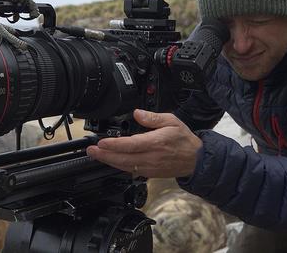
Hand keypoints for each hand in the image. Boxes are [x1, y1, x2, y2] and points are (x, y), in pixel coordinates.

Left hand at [86, 109, 202, 177]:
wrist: (195, 160)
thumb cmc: (184, 140)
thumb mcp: (172, 121)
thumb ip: (153, 117)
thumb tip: (138, 113)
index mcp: (156, 143)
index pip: (130, 145)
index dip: (114, 145)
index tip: (102, 142)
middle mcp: (151, 157)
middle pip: (123, 158)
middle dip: (105, 155)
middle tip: (91, 151)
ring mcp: (150, 167)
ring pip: (125, 166)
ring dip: (109, 162)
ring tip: (96, 156)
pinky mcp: (150, 173)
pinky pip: (131, 171)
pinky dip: (119, 167)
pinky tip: (111, 162)